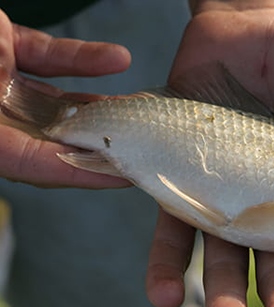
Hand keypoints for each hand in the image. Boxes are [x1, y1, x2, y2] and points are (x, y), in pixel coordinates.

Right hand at [0, 10, 130, 187]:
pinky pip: (48, 56)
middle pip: (54, 136)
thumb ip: (9, 141)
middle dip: (100, 142)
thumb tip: (46, 160)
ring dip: (100, 104)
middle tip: (143, 147)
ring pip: (59, 98)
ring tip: (140, 110)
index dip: (81, 173)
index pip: (35, 164)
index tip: (125, 178)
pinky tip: (117, 58)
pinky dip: (81, 57)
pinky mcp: (3, 46)